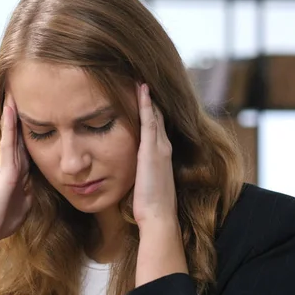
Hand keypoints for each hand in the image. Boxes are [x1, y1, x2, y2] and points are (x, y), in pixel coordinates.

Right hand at [0, 93, 31, 247]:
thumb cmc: (2, 221)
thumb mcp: (25, 204)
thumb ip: (30, 190)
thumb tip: (36, 184)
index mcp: (18, 172)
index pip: (27, 145)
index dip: (31, 128)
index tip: (36, 111)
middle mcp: (12, 164)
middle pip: (19, 134)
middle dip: (20, 115)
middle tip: (20, 91)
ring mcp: (7, 165)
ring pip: (13, 133)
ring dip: (12, 112)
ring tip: (13, 91)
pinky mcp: (6, 169)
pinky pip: (10, 142)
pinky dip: (11, 125)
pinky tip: (11, 109)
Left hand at [133, 83, 187, 286]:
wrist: (158, 216)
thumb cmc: (149, 204)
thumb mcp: (144, 182)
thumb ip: (140, 171)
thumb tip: (131, 169)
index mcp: (160, 155)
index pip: (156, 126)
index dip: (150, 110)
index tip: (141, 95)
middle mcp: (163, 147)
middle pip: (157, 116)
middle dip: (150, 99)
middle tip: (141, 79)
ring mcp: (159, 147)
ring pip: (154, 114)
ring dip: (147, 96)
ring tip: (140, 78)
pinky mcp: (152, 150)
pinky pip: (149, 121)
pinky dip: (146, 104)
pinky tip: (141, 90)